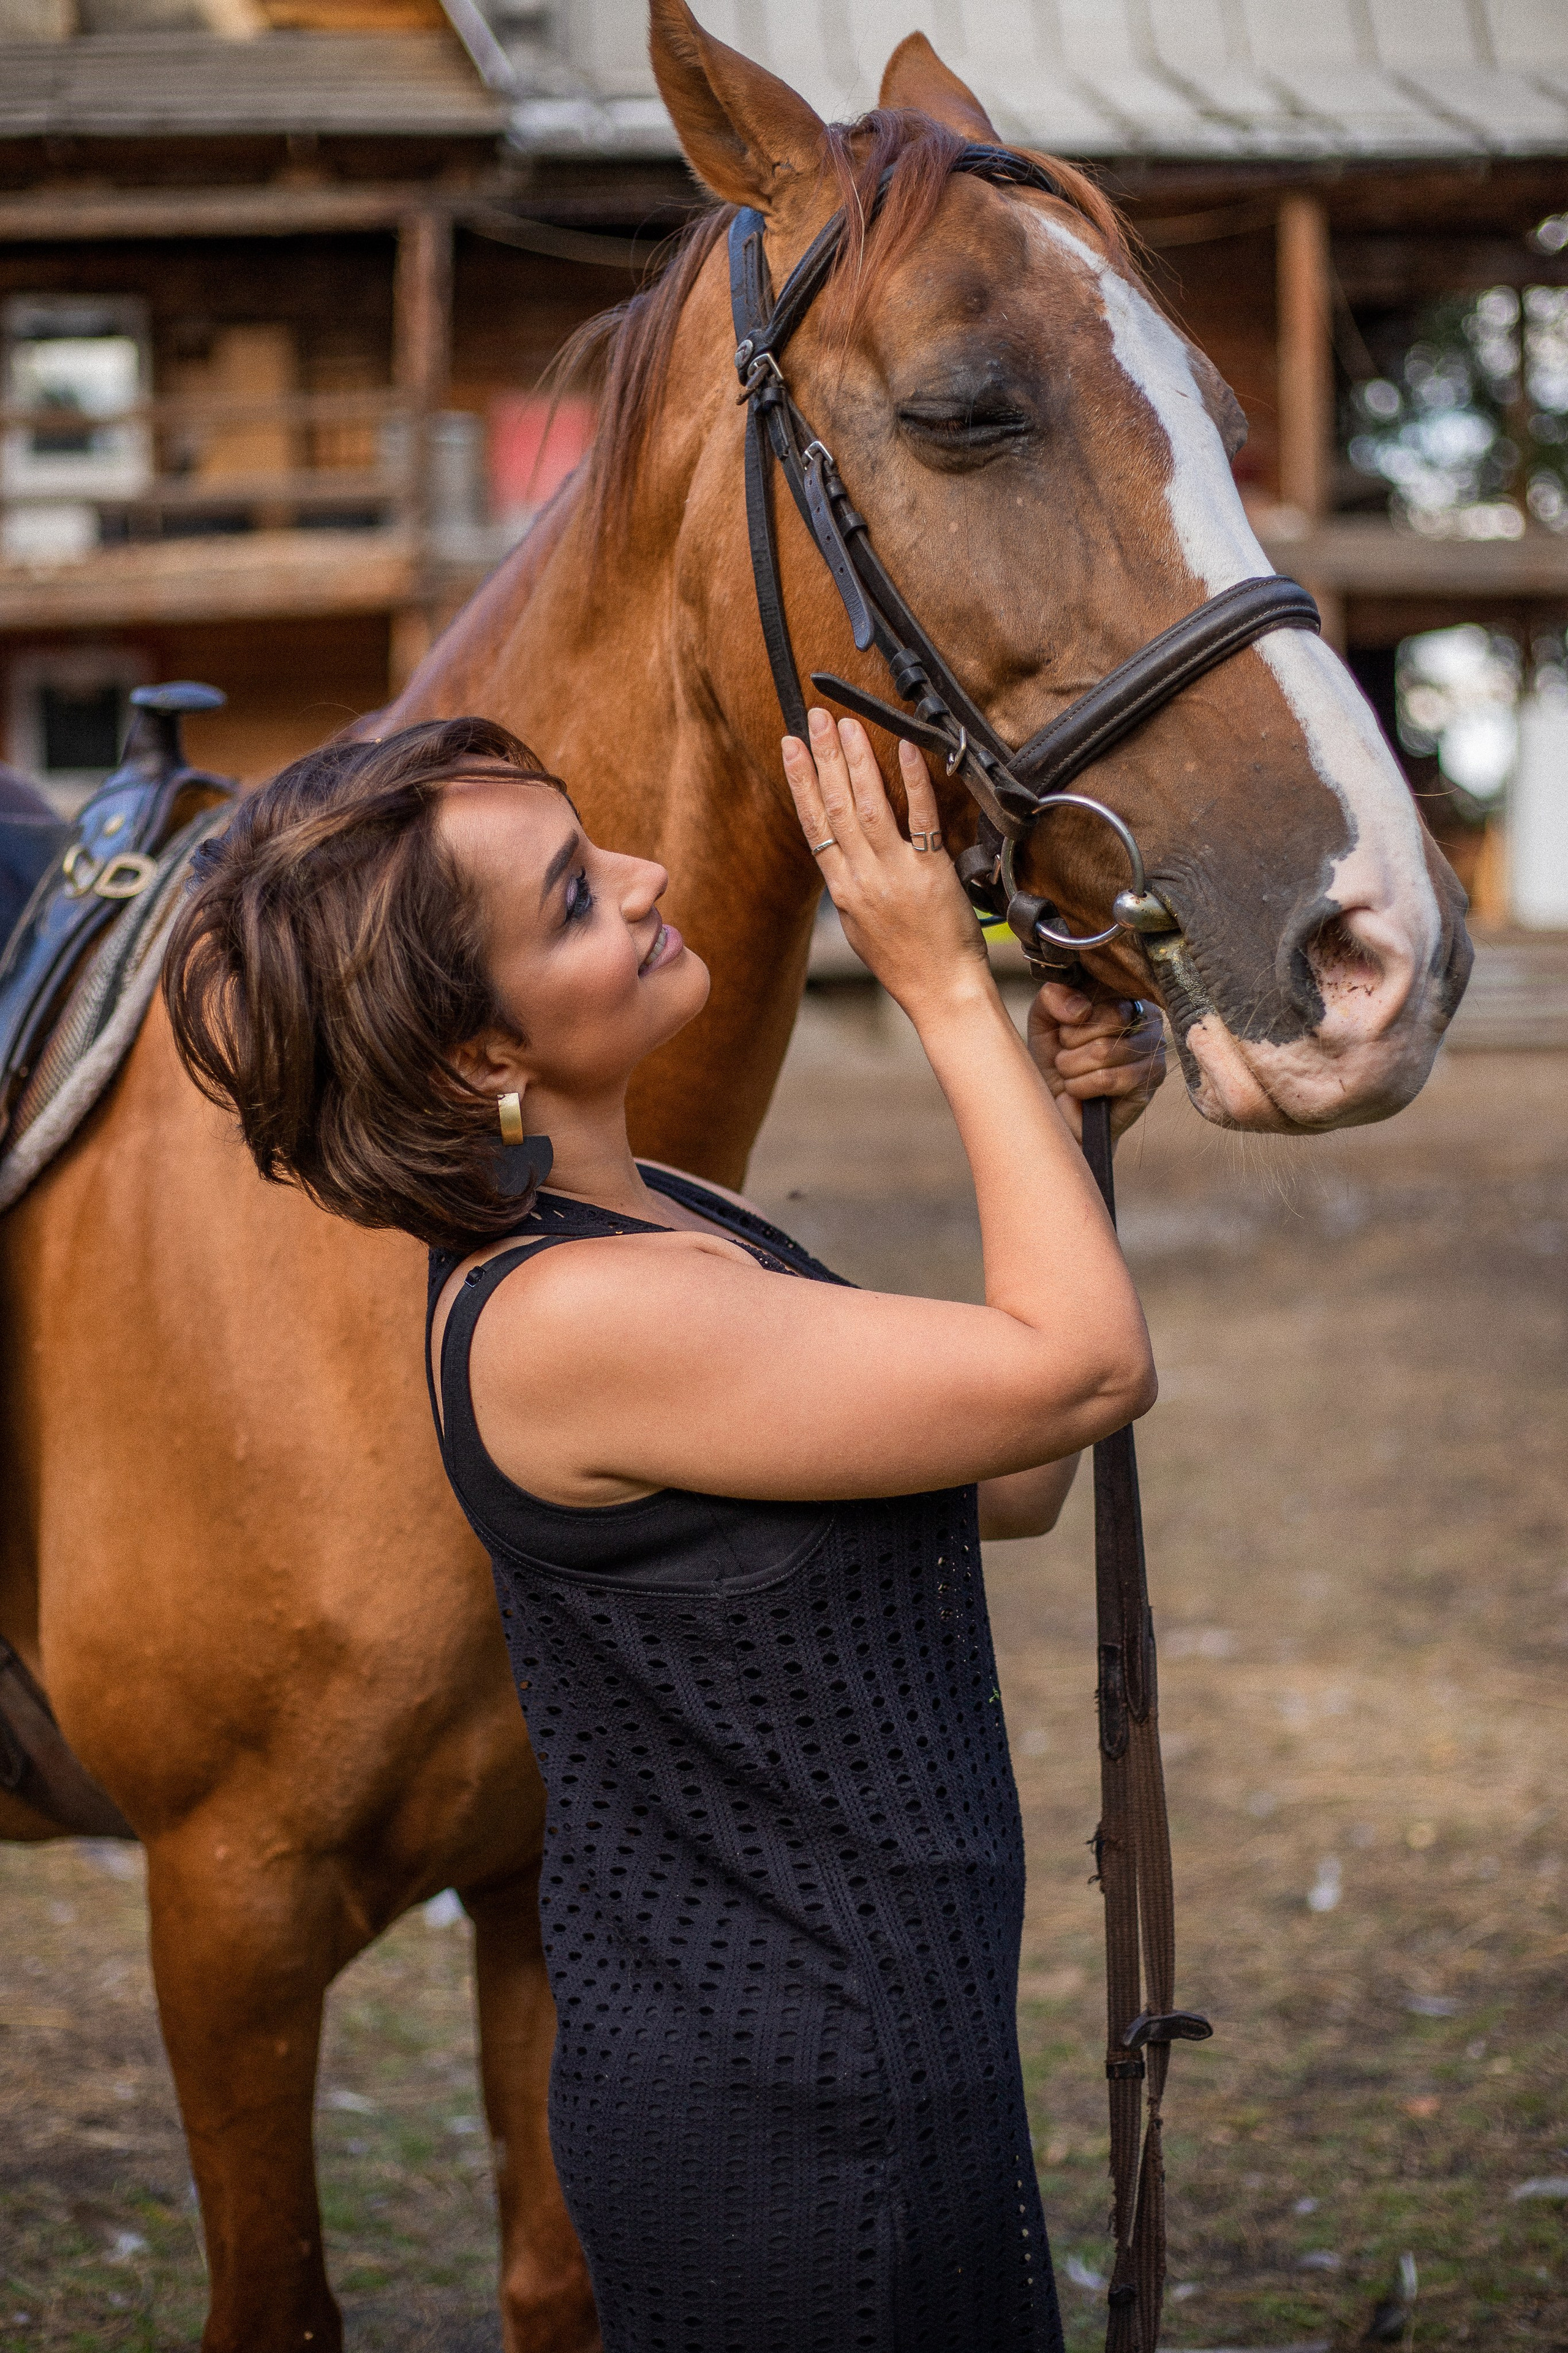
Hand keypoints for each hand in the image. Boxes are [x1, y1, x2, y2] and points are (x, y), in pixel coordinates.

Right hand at [783, 712, 989, 1013]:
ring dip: (857, 763)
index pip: (814, 824)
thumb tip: (839, 854)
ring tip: (847, 726)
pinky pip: (922, 821)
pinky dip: (913, 783)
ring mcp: (896, 874)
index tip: (791, 746)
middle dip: (823, 759)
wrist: (940, 991)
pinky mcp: (932, 874)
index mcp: (842, 889)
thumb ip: (849, 884)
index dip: (800, 781)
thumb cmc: (904, 962)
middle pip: (836, 808)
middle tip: (816, 719)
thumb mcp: (860, 925)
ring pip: (870, 808)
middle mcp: (863, 878)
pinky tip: (905, 751)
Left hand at [1027, 982, 1165, 1142]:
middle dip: (1071, 1044)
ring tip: (1072, 1074)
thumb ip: (1053, 997)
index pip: (1102, 990)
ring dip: (1073, 1068)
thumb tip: (1080, 1009)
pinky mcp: (1150, 1082)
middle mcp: (1147, 1018)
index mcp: (1124, 995)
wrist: (1056, 1108)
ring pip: (1104, 1051)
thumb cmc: (1055, 1059)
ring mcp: (1154, 1050)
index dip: (1072, 1017)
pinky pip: (1108, 1078)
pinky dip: (1082, 1087)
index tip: (1065, 1030)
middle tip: (1068, 1056)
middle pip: (1106, 1020)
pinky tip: (1081, 1090)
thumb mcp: (1044, 1020)